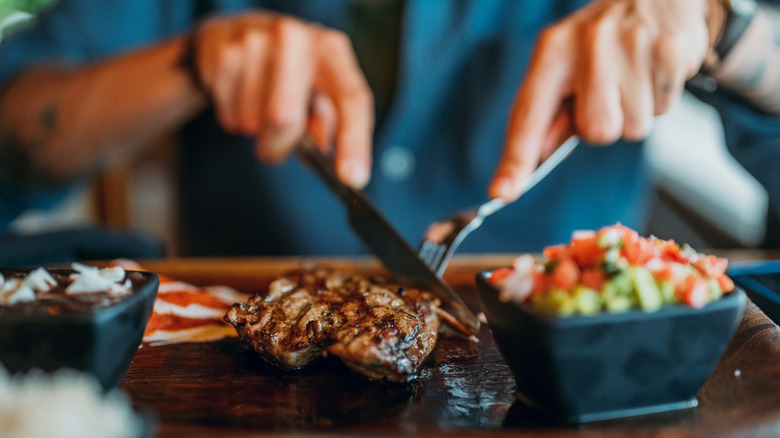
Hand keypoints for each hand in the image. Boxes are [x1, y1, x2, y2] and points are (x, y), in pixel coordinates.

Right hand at [190, 12, 373, 187]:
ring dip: (255, 130)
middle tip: (277, 144)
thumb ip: (328, 125)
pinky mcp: (223, 53)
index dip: (354, 142)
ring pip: (251, 122)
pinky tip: (241, 95)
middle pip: (284, 117)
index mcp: (331, 51)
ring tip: (260, 104)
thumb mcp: (319, 92)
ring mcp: (255, 41)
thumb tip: (324, 153)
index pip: (351, 98)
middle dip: (279, 144)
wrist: (240, 34)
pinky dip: (234, 119)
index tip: (352, 179)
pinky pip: (228, 115)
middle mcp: (296, 39)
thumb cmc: (291, 73)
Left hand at [489, 0, 716, 200]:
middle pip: (596, 132)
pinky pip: (663, 110)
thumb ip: (550, 116)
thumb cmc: (602, 40)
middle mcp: (588, 44)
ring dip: (636, 112)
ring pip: (633, 128)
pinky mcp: (670, 51)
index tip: (502, 192)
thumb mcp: (566, 66)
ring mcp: (631, 45)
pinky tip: (653, 70)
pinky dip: (660, 99)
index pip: (528, 115)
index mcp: (552, 50)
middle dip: (605, 124)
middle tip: (610, 93)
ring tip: (634, 77)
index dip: (516, 158)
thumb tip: (533, 161)